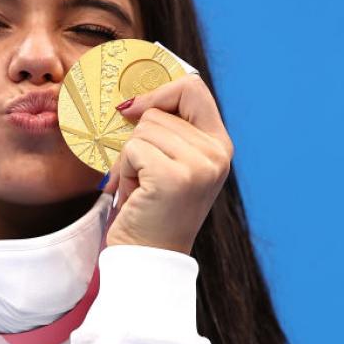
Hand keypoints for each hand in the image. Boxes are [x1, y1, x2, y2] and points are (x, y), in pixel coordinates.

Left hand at [102, 75, 233, 254]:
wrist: (147, 256)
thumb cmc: (149, 207)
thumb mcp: (166, 161)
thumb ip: (165, 129)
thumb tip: (129, 101)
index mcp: (219, 145)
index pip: (193, 88)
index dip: (159, 91)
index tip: (133, 109)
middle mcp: (218, 153)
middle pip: (159, 110)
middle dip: (137, 139)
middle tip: (140, 173)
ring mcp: (201, 165)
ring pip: (143, 129)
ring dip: (129, 158)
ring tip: (140, 187)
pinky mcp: (176, 177)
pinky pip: (132, 149)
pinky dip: (123, 170)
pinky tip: (134, 193)